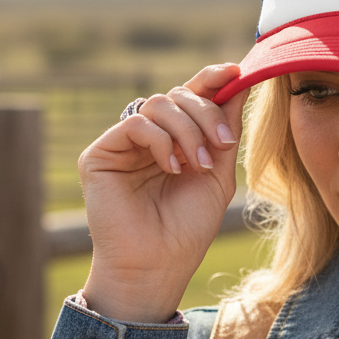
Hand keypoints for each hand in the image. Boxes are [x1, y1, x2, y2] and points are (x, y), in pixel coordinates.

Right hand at [78, 63, 248, 321]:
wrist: (159, 265)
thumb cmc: (188, 228)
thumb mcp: (217, 174)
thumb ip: (223, 129)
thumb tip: (237, 83)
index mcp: (176, 140)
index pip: (191, 97)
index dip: (211, 80)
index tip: (236, 72)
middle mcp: (148, 138)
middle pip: (178, 95)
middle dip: (206, 114)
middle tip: (222, 145)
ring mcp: (123, 145)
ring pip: (158, 103)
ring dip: (187, 129)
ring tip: (197, 165)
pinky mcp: (100, 154)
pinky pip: (136, 123)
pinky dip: (162, 140)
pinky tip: (172, 168)